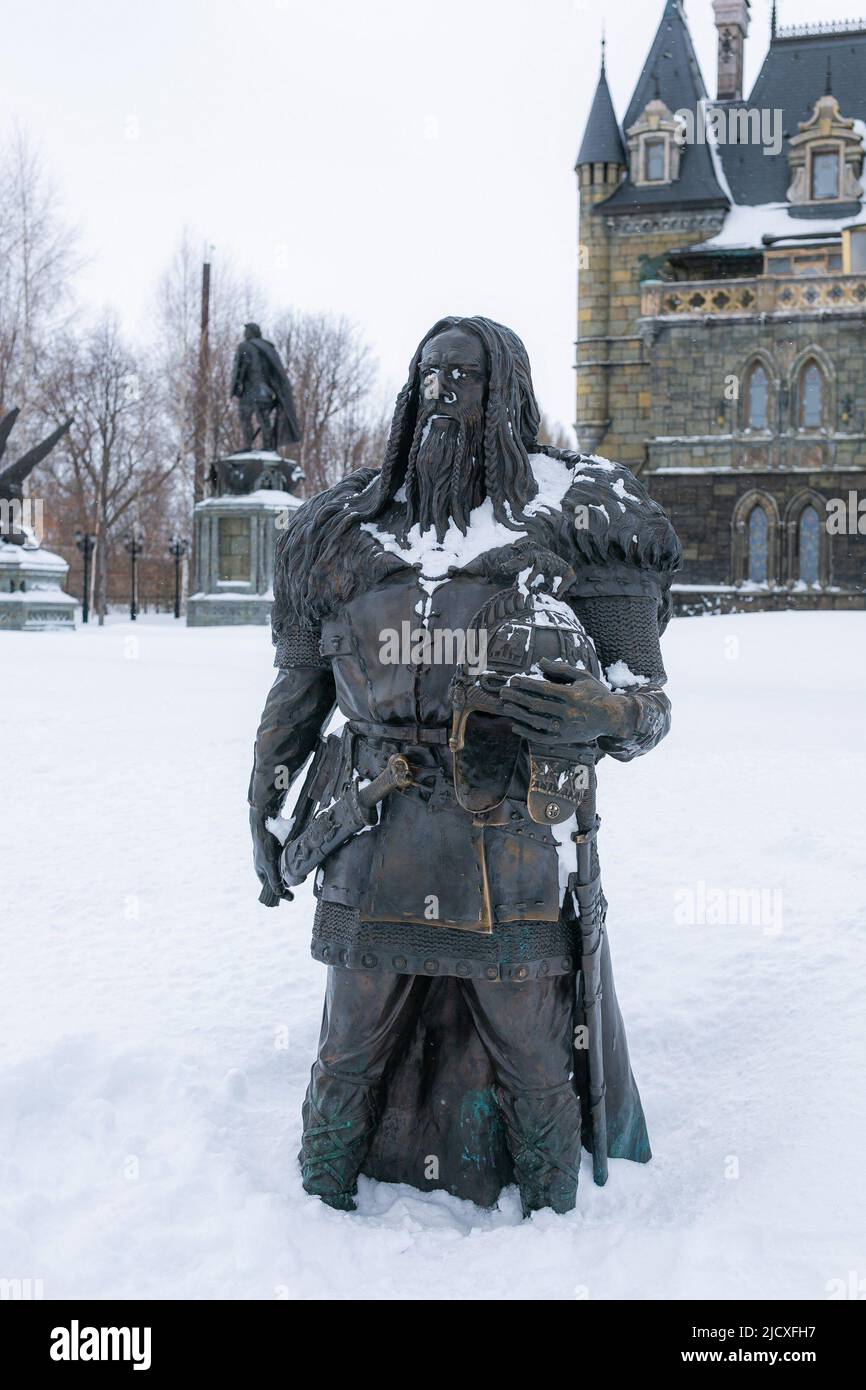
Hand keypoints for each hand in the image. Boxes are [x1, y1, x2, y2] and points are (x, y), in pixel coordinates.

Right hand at [249, 807, 293, 901]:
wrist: (265, 822)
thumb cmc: (265, 845)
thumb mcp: (269, 865)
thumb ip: (274, 880)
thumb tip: (279, 894)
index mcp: (261, 870)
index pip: (271, 887)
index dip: (281, 892)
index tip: (292, 897)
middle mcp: (267, 864)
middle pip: (279, 877)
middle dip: (288, 880)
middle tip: (299, 881)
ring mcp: (273, 856)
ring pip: (285, 868)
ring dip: (293, 870)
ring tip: (301, 871)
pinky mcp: (280, 847)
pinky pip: (288, 857)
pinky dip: (294, 859)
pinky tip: (300, 859)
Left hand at [500, 658, 634, 748]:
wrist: (611, 718)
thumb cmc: (596, 693)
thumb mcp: (583, 676)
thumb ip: (561, 669)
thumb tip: (540, 661)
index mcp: (573, 695)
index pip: (545, 689)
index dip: (527, 684)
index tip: (513, 680)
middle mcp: (569, 713)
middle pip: (537, 705)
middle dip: (518, 697)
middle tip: (503, 691)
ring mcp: (566, 728)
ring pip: (537, 721)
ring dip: (518, 714)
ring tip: (505, 706)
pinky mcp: (564, 739)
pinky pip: (541, 737)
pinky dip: (527, 732)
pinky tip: (515, 725)